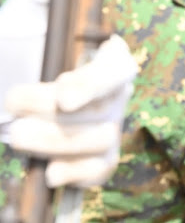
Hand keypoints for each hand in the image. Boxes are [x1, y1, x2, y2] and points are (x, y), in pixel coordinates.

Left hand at [6, 34, 137, 187]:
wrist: (67, 97)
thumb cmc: (58, 73)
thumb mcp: (55, 57)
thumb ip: (46, 64)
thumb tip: (18, 99)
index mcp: (115, 62)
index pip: (113, 71)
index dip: (90, 86)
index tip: (63, 100)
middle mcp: (121, 95)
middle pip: (100, 109)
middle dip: (54, 116)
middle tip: (16, 116)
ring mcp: (116, 126)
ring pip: (102, 140)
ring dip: (55, 143)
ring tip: (19, 137)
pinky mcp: (108, 156)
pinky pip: (101, 168)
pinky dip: (76, 173)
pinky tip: (52, 173)